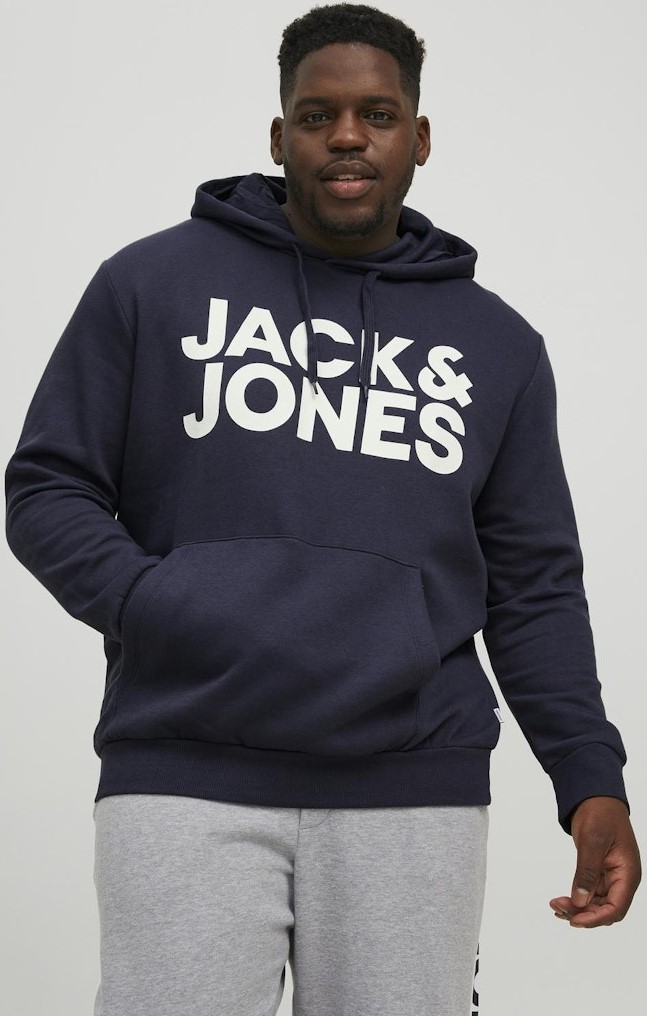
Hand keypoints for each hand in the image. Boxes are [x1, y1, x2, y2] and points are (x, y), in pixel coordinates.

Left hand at [549, 796, 640, 927]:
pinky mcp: (599, 872)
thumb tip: (580, 901)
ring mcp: (611, 876)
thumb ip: (587, 872)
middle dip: (584, 914)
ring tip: (556, 905)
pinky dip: (577, 899)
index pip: (616, 907)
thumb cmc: (600, 813)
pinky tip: (562, 901)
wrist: (594, 796)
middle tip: (559, 909)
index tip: (575, 920)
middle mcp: (622, 878)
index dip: (596, 918)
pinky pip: (590, 893)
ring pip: (597, 904)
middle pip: (606, 909)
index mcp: (628, 873)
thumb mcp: (592, 842)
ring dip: (578, 908)